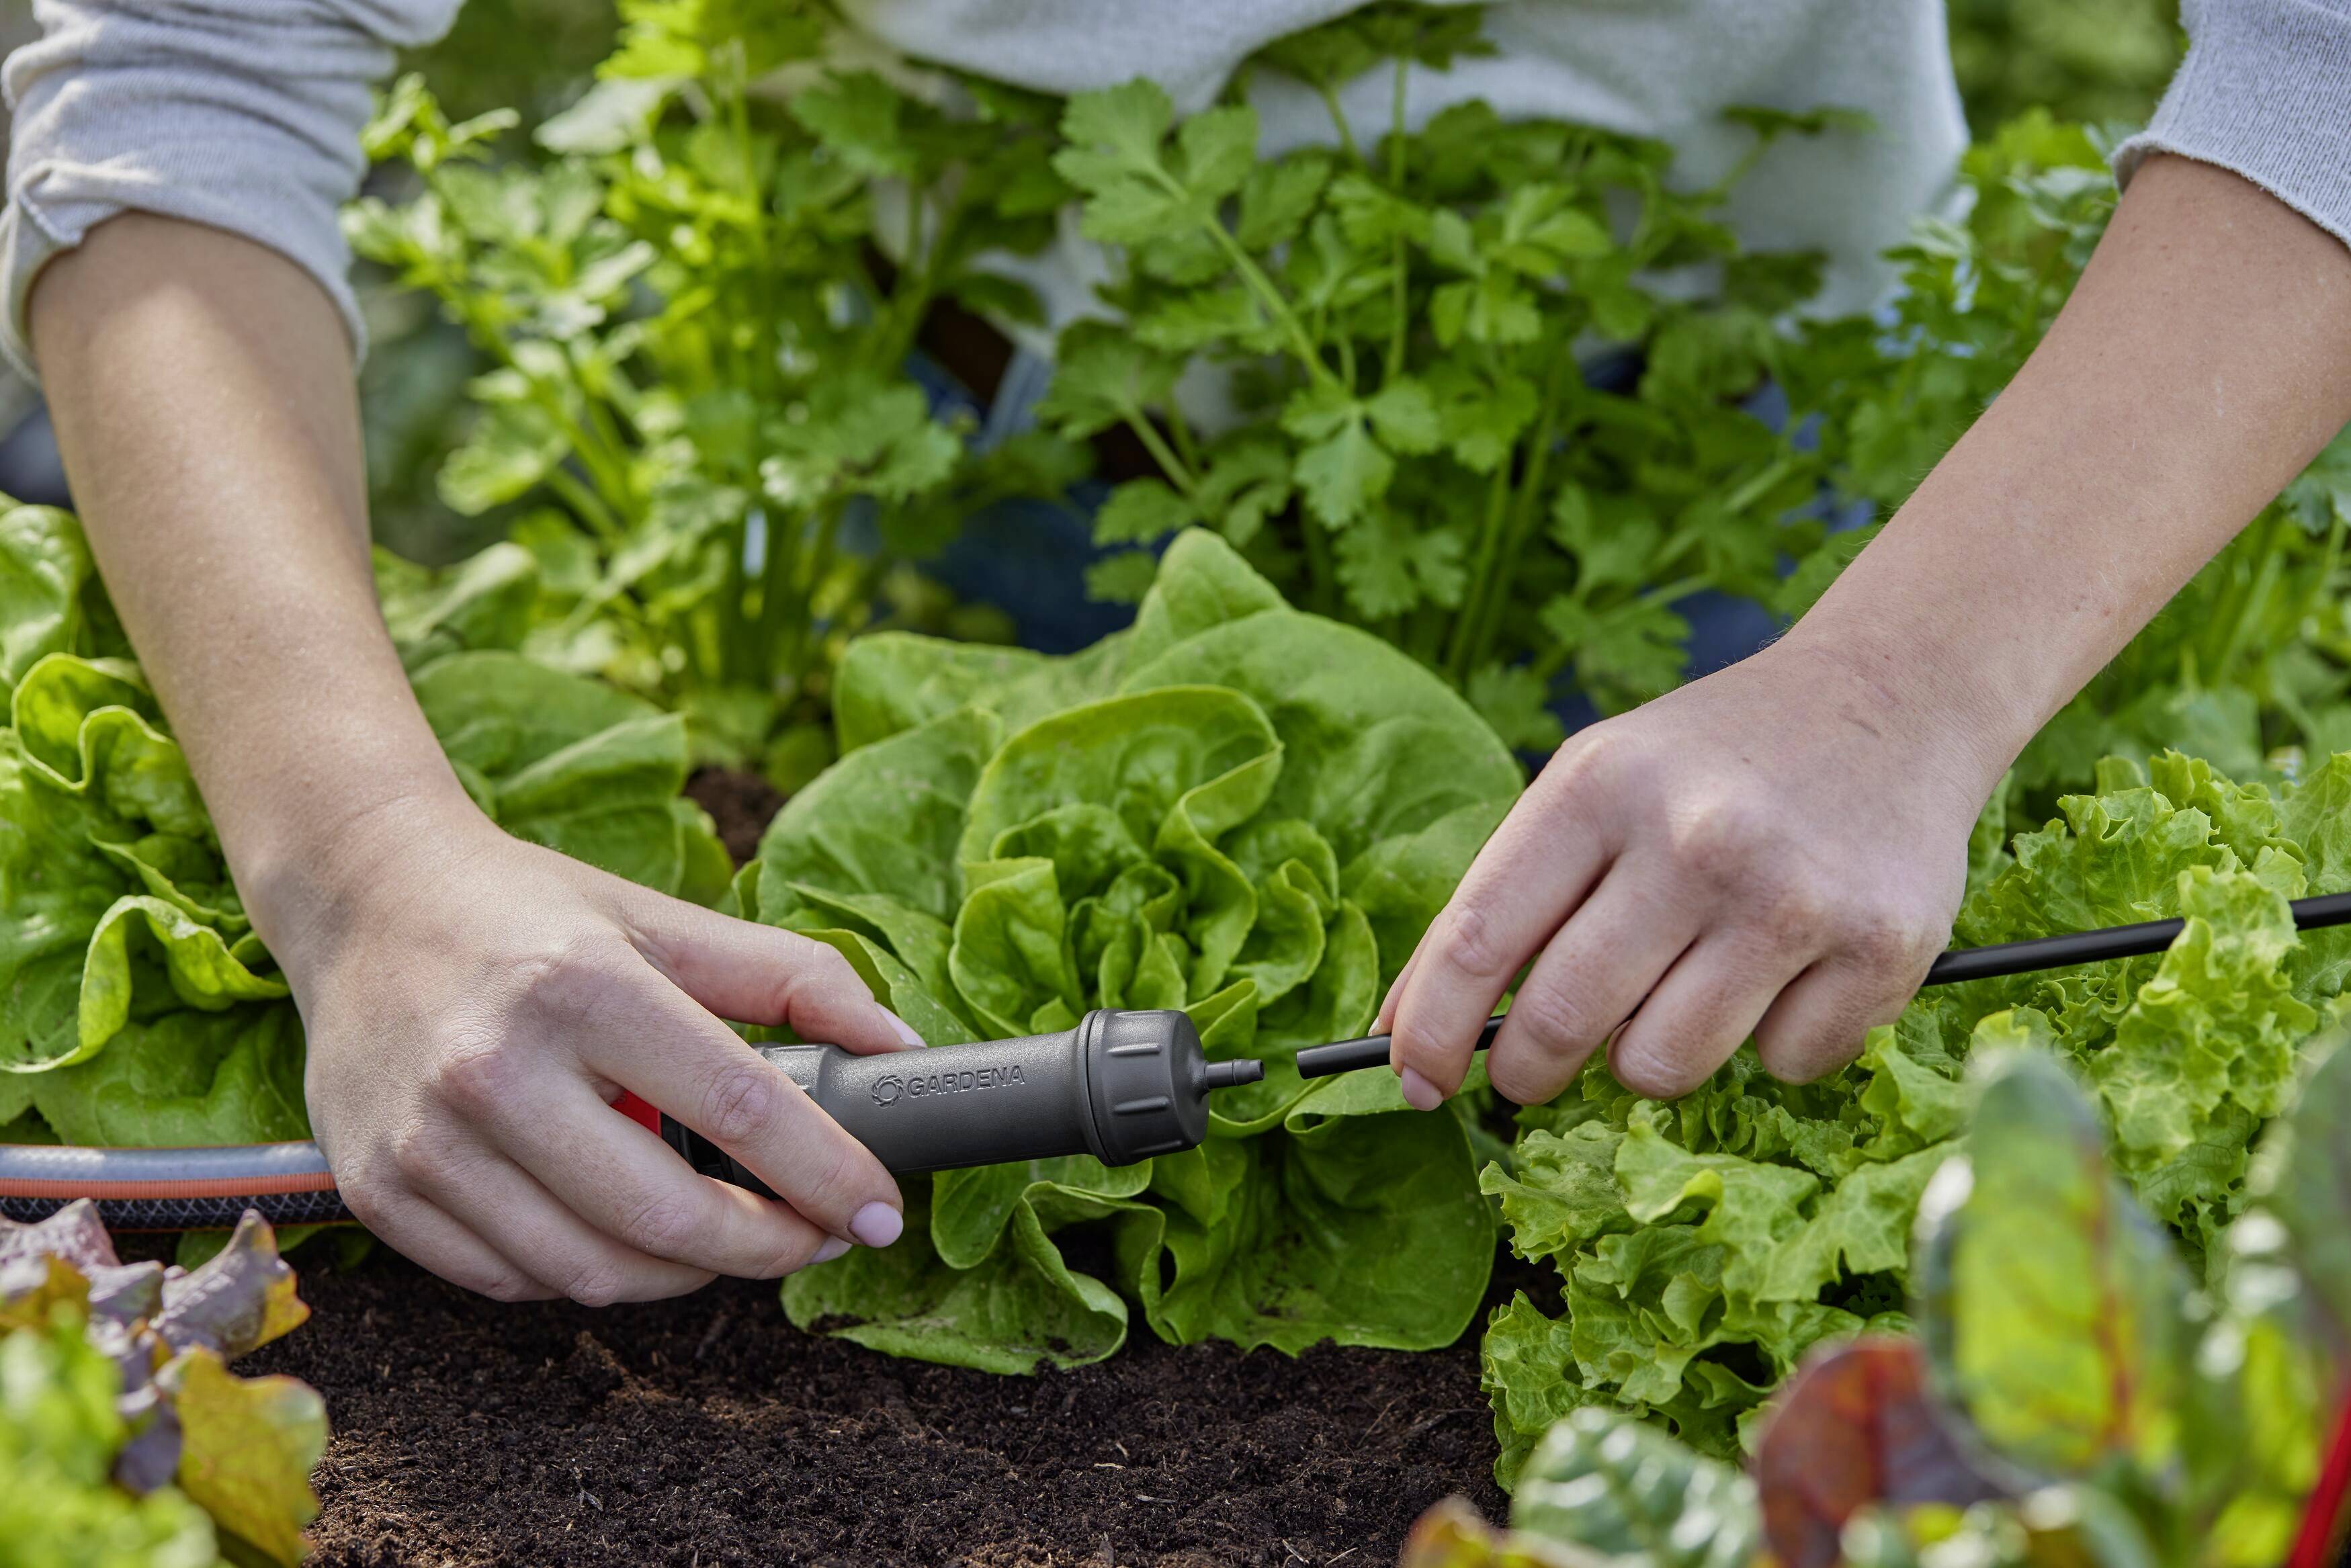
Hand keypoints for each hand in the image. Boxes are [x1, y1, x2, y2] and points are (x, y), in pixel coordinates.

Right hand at [268, 794, 922, 1304]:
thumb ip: (793, 978)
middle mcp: (494, 1067)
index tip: (878, 1212)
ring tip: (726, 1237)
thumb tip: (899, 1047)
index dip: (827, 1175)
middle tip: (813, 1237)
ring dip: (686, 1276)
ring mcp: (427, 1140)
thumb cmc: (532, 914)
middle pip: (667, 1216)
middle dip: (767, 1248)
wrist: (364, 899)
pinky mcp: (379, 1191)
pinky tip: (621, 1232)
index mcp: (584, 986)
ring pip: (592, 1272)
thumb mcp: (666, 920)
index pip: (740, 1110)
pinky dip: (588, 1275)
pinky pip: (514, 1282)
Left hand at [1380, 638, 2005, 1105]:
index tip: (1412, 1082)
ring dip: (1650, 1059)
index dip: (1430, 1029)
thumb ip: (1506, 896)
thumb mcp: (1595, 784)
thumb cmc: (1715, 761)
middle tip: (1532, 1072)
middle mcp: (1693, 837)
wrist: (1894, 698)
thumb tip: (1405, 1029)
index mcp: (1599, 785)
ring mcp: (1791, 896)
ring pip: (1663, 1066)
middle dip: (1528, 1070)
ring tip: (1677, 994)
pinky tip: (1787, 972)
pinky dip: (1773, 1044)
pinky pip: (1784, 1065)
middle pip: (1564, 1021)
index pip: (1480, 937)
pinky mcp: (1881, 947)